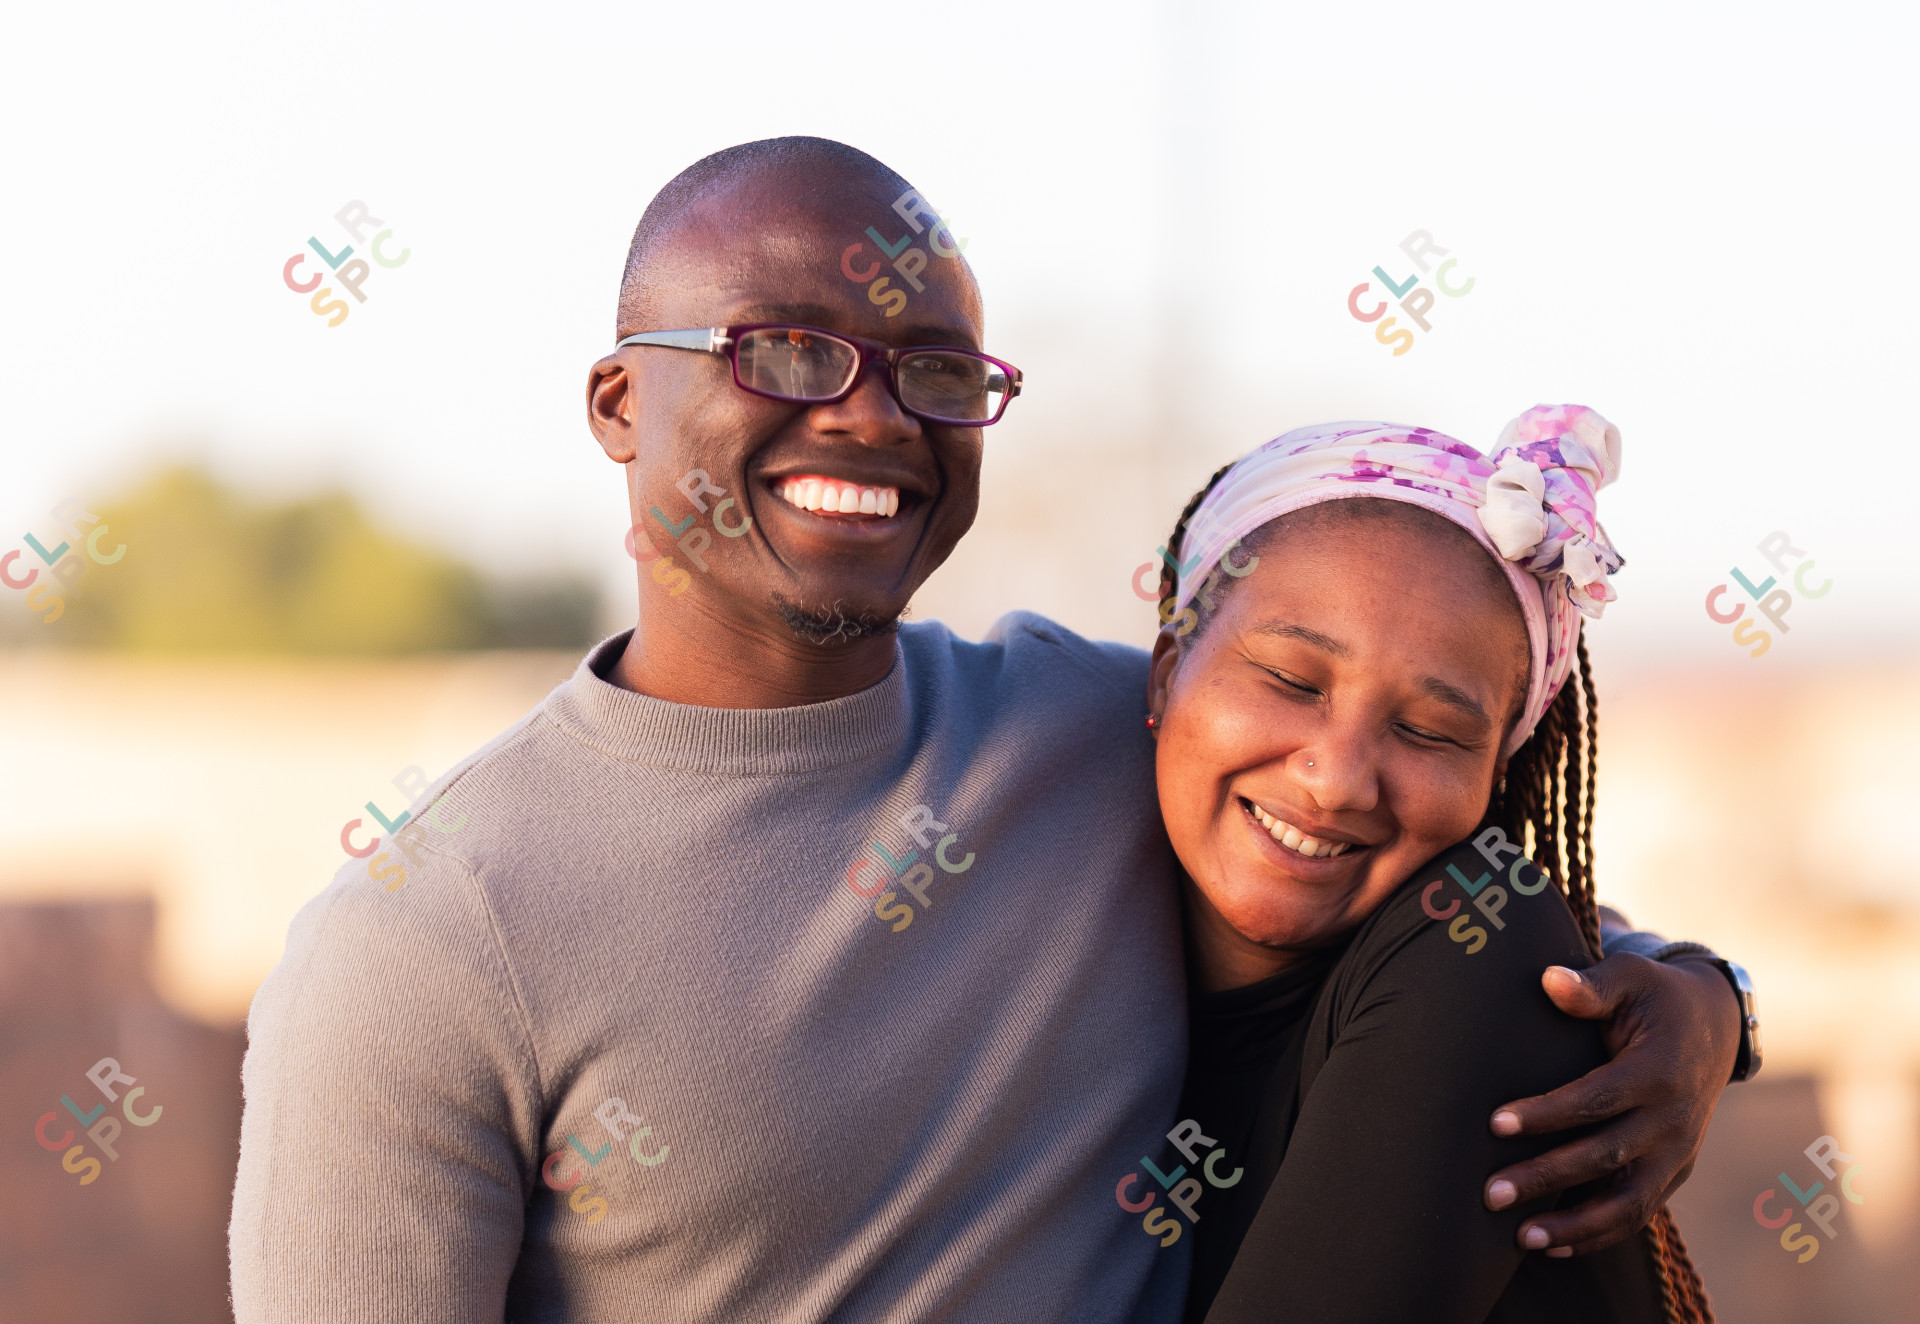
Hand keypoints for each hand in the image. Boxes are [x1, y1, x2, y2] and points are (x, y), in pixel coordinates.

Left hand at [1480, 954, 1739, 1254]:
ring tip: (1520, 1238)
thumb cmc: (1654, 997)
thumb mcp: (1630, 977)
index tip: (1494, 1124)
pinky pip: (1638, 1212)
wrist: (1714, 1028)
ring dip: (1574, 1225)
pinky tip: (1552, 1246)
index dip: (1547, 1114)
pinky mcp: (1674, 1172)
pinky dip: (1598, 1233)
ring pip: (1628, 1203)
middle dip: (1546, 1178)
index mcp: (1659, 1071)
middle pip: (1605, 1158)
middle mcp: (1674, 1120)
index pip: (1597, 1100)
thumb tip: (1549, 980)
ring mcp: (1678, 1152)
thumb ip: (1592, 985)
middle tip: (1490, 1193)